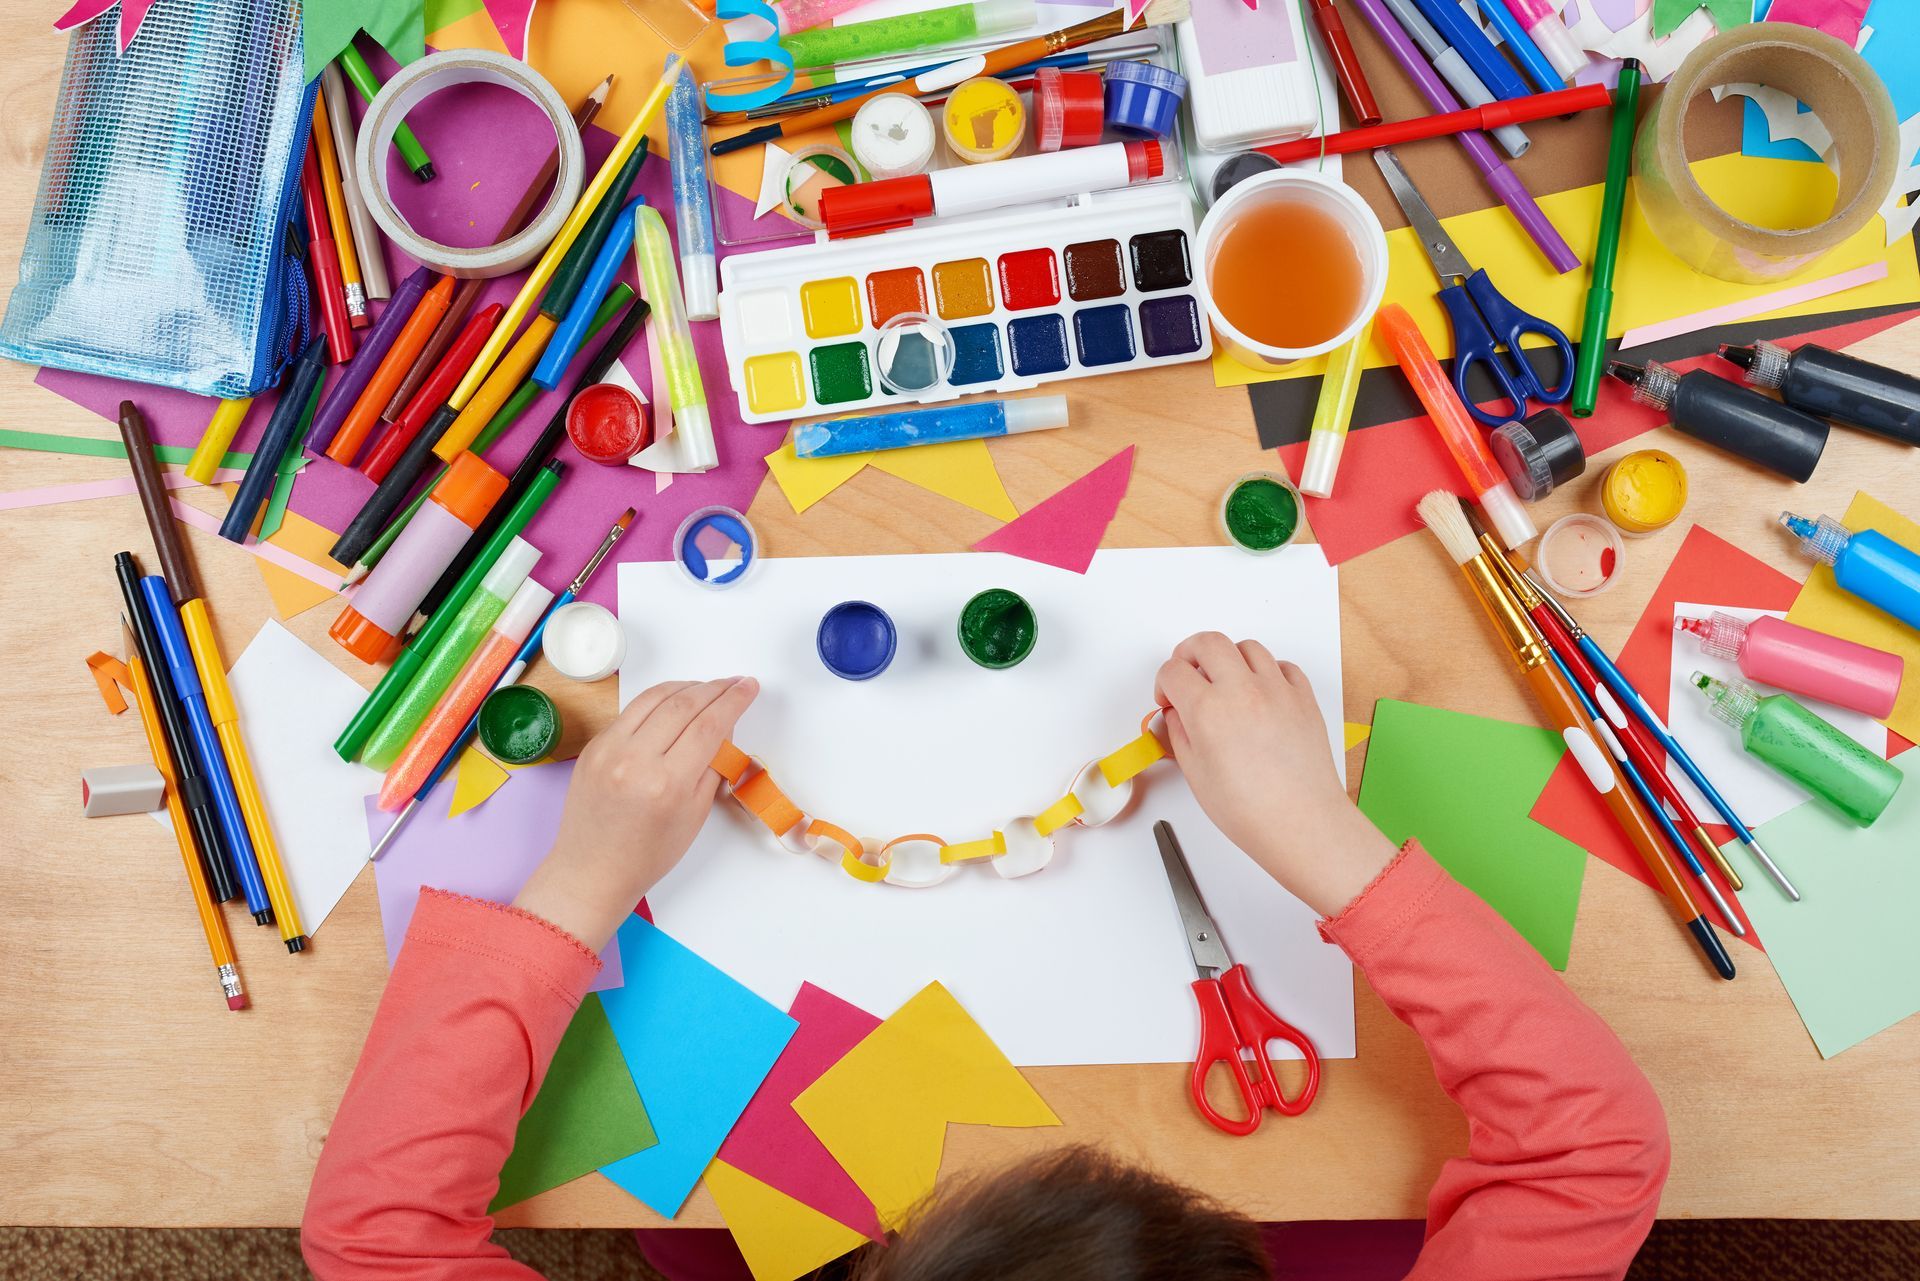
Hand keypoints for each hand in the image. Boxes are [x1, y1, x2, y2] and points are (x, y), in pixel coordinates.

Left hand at [515, 677, 758, 952]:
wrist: (593, 870)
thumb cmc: (649, 853)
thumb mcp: (695, 814)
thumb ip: (712, 766)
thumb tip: (723, 728)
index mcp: (667, 784)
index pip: (709, 725)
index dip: (733, 701)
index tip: (748, 688)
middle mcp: (635, 760)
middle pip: (684, 704)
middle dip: (714, 688)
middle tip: (734, 682)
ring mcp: (609, 749)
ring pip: (655, 698)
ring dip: (686, 686)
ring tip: (707, 688)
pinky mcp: (593, 746)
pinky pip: (631, 711)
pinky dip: (658, 700)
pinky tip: (674, 701)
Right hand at [1154, 633, 1393, 917]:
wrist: (1301, 823)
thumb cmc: (1250, 810)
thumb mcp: (1195, 775)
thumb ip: (1179, 735)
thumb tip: (1175, 716)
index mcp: (1207, 710)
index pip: (1173, 670)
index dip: (1163, 683)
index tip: (1168, 699)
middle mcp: (1242, 690)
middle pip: (1208, 643)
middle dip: (1189, 653)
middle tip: (1187, 673)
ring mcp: (1277, 690)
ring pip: (1247, 647)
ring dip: (1229, 659)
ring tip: (1225, 683)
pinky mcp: (1303, 697)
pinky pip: (1283, 665)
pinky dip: (1267, 671)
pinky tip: (1260, 692)